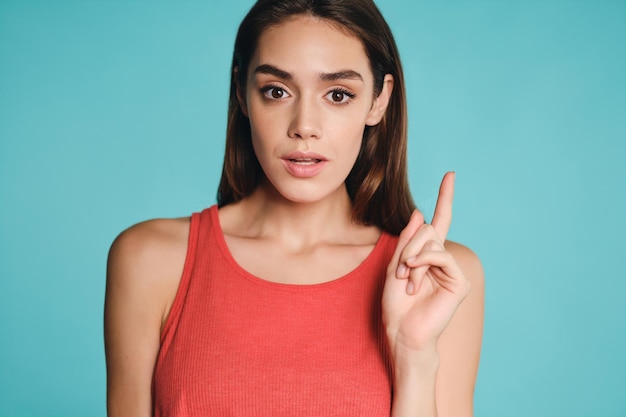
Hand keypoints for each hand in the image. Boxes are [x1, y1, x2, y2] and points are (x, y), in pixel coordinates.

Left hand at [382, 172, 470, 353]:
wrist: (402, 330)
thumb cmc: (395, 302)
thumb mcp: (395, 264)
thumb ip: (407, 239)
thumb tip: (422, 213)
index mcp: (428, 254)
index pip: (440, 220)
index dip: (445, 197)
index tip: (450, 175)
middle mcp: (442, 258)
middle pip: (428, 229)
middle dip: (409, 246)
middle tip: (402, 271)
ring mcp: (452, 269)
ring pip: (433, 241)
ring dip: (413, 258)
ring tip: (408, 281)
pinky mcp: (458, 281)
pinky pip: (441, 255)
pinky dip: (423, 262)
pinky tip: (414, 277)